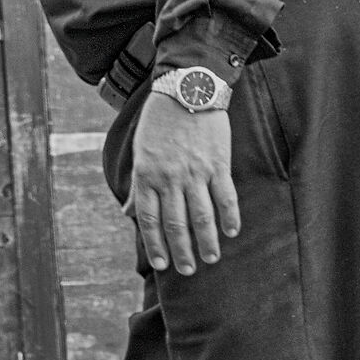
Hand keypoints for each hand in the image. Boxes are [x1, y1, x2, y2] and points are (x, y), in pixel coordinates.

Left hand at [125, 91, 239, 275]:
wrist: (186, 89)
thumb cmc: (160, 122)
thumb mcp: (140, 151)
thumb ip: (138, 185)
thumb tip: (127, 212)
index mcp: (147, 175)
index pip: (150, 218)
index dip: (155, 244)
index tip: (162, 264)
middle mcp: (170, 177)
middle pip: (176, 223)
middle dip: (181, 250)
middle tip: (188, 270)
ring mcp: (195, 171)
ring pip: (201, 215)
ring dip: (206, 241)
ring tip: (210, 258)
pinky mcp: (217, 163)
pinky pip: (225, 196)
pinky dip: (229, 216)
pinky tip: (232, 232)